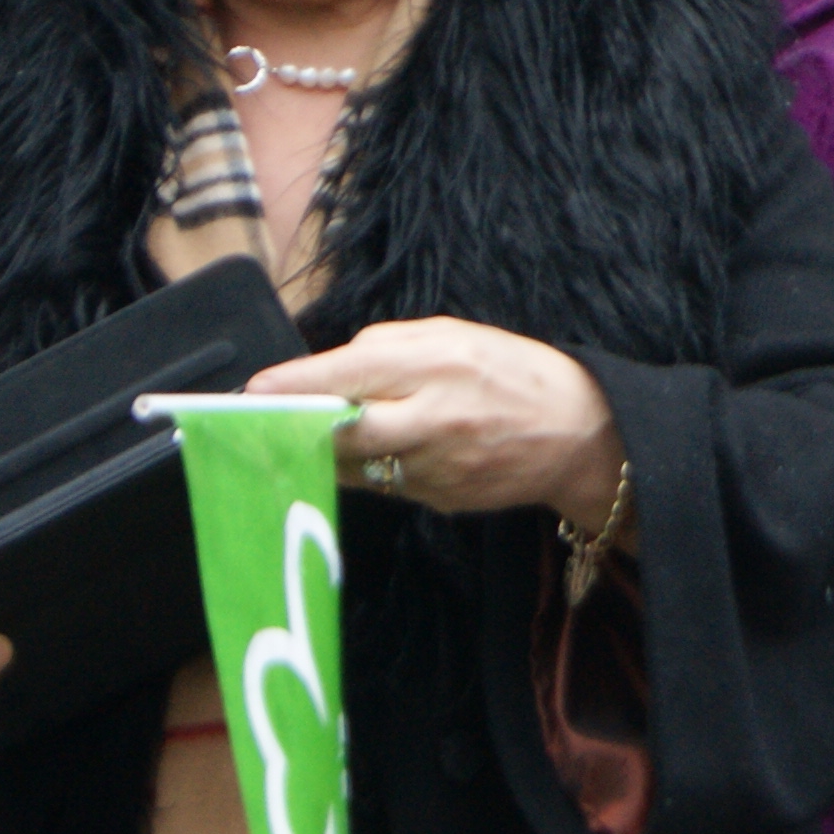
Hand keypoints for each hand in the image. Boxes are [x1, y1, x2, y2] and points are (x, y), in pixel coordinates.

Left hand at [253, 318, 622, 530]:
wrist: (578, 431)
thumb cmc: (513, 373)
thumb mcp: (456, 335)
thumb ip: (391, 346)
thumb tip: (333, 365)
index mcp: (435, 363)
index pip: (346, 374)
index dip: (294, 385)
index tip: (255, 390)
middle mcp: (432, 415)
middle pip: (341, 429)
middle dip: (297, 426)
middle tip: (263, 423)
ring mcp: (436, 463)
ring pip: (356, 464)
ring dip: (325, 452)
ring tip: (304, 438)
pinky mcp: (439, 497)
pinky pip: (384, 484)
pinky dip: (366, 471)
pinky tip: (362, 458)